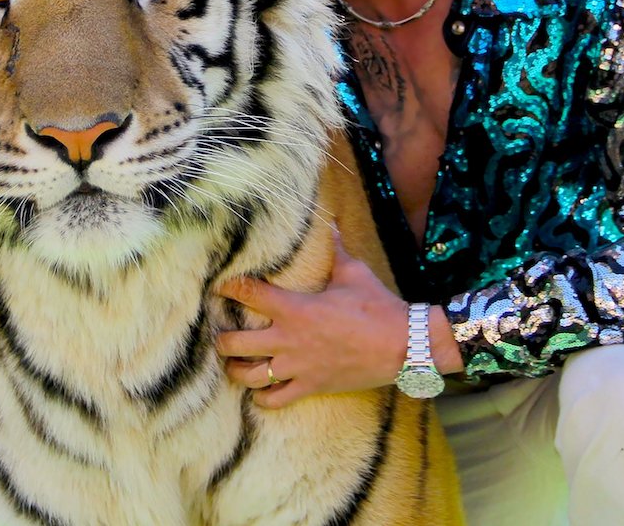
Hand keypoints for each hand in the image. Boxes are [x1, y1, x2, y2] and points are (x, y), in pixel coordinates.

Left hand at [216, 234, 408, 408]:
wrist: (402, 345)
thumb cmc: (376, 306)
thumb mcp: (353, 273)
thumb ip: (336, 250)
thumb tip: (332, 224)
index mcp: (295, 308)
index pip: (249, 294)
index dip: (230, 287)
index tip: (222, 286)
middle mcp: (288, 339)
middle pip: (235, 343)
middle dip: (222, 338)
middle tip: (221, 333)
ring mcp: (297, 366)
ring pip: (248, 375)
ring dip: (235, 369)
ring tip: (233, 363)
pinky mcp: (311, 386)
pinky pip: (275, 400)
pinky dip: (262, 398)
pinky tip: (260, 392)